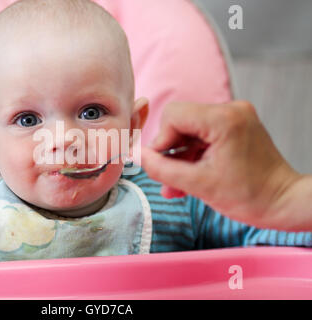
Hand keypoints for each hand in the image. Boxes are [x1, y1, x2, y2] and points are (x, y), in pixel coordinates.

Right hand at [141, 101, 303, 228]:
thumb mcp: (198, 185)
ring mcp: (235, 117)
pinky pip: (204, 136)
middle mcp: (231, 110)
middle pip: (181, 122)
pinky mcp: (236, 127)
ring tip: (175, 186)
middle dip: (170, 151)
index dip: (160, 140)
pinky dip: (193, 156)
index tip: (159, 164)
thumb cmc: (249, 196)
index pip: (173, 115)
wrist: (283, 203)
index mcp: (224, 119)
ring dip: (180, 157)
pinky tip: (188, 179)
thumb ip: (162, 169)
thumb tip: (138, 157)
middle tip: (166, 177)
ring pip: (190, 131)